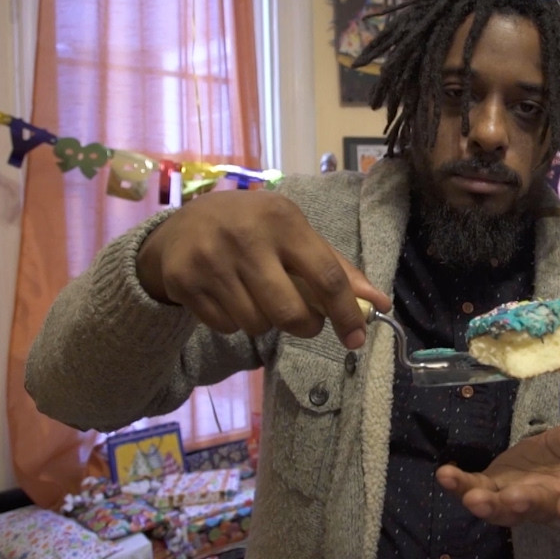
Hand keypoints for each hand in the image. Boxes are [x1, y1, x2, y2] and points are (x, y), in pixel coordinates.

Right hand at [136, 190, 391, 348]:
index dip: (346, 313)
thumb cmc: (252, 229)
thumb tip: (379, 303)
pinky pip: (226, 327)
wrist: (180, 226)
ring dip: (264, 322)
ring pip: (257, 325)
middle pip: (290, 312)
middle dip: (304, 326)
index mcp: (283, 219)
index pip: (326, 276)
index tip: (357, 339)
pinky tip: (228, 296)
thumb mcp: (293, 233)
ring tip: (256, 297)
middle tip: (302, 319)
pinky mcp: (184, 282)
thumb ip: (336, 267)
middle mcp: (246, 237)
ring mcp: (212, 260)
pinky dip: (233, 322)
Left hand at [436, 412, 559, 526]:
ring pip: (502, 506)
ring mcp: (519, 496)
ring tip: (472, 497)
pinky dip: (458, 484)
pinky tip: (444, 475)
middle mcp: (551, 500)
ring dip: (486, 502)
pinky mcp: (495, 486)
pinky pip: (474, 488)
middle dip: (523, 504)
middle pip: (537, 506)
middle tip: (510, 500)